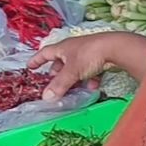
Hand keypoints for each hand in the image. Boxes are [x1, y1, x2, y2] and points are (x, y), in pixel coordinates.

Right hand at [28, 32, 145, 99]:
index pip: (45, 53)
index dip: (37, 60)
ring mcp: (87, 52)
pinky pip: (90, 69)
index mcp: (63, 48)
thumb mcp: (72, 72)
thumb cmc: (89, 56)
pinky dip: (89, 78)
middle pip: (61, 62)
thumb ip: (59, 85)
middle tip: (55, 85)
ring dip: (74, 79)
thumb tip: (46, 98)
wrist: (115, 48)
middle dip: (58, 74)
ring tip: (74, 89)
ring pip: (76, 67)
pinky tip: (93, 86)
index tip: (30, 67)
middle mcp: (73, 48)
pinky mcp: (99, 57)